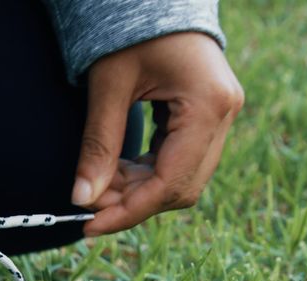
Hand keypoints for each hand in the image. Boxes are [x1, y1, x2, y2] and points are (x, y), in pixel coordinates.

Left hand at [72, 32, 243, 235]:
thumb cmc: (131, 28)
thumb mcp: (108, 85)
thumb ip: (98, 144)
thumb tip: (82, 198)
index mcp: (207, 105)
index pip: (171, 182)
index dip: (130, 212)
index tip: (91, 226)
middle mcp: (224, 114)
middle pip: (182, 187)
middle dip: (134, 203)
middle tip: (89, 205)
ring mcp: (221, 115)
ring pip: (183, 178)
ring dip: (140, 190)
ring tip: (100, 185)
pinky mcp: (210, 115)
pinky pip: (182, 160)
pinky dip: (148, 172)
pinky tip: (118, 170)